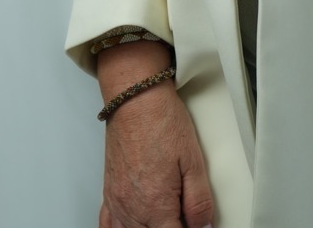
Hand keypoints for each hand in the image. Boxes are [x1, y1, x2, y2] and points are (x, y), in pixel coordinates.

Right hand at [96, 40, 213, 227]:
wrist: (135, 98)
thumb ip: (199, 200)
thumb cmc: (162, 121)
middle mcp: (133, 208)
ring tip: (165, 214)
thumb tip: (204, 226)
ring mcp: (118, 202)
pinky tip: (134, 223)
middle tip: (184, 212)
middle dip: (172, 225)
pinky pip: (108, 225)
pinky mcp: (109, 192)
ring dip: (150, 227)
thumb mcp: (193, 160)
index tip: (196, 223)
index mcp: (157, 205)